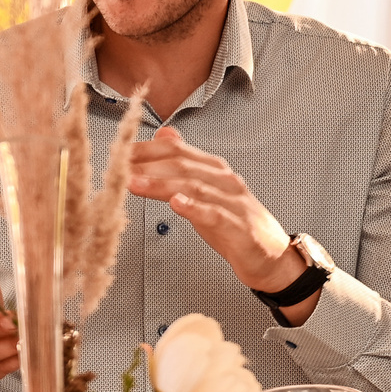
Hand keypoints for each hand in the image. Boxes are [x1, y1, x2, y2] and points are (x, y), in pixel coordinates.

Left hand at [125, 125, 297, 293]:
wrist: (271, 256)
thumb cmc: (234, 224)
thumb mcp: (205, 191)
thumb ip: (184, 164)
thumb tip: (163, 135)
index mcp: (214, 170)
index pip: (177, 151)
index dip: (146, 150)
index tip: (118, 152)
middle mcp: (225, 181)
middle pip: (182, 166)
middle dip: (147, 165)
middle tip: (118, 166)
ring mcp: (233, 203)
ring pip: (194, 187)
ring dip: (161, 184)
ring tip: (134, 183)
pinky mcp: (239, 227)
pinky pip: (215, 215)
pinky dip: (194, 208)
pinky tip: (176, 204)